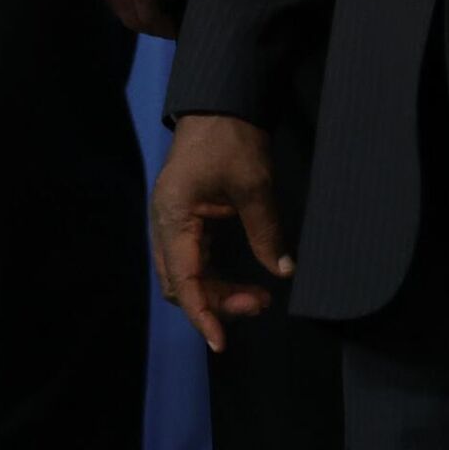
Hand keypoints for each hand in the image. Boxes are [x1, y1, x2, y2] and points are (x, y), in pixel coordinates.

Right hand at [89, 0, 176, 37]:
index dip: (158, 25)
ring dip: (132, 17)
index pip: (143, 5)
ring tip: (151, 21)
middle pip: (126, 10)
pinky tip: (134, 3)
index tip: (174, 31)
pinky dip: (120, 2)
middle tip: (165, 31)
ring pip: (114, 3)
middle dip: (146, 27)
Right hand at [151, 114, 292, 352]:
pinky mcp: (186, 219)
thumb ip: (266, 232)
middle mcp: (165, 222)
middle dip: (214, 304)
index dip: (202, 314)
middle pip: (179, 282)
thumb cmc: (231, 141)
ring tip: (258, 297)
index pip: (183, 278)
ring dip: (216, 293)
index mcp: (173, 214)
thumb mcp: (253, 186)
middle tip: (259, 303)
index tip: (221, 343)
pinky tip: (242, 282)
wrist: (220, 106)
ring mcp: (173, 220)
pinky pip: (195, 261)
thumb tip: (283, 272)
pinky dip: (215, 278)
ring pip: (186, 274)